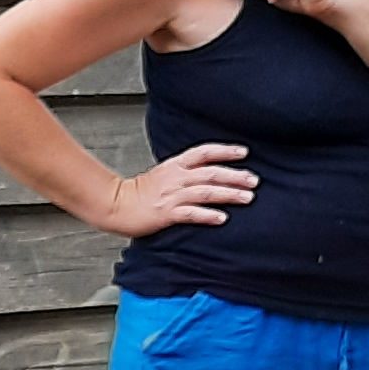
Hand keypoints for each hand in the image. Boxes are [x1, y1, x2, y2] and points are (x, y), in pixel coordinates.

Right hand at [108, 143, 256, 233]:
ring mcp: (171, 196)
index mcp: (174, 166)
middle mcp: (176, 178)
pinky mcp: (166, 214)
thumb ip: (183, 172)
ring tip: (247, 198)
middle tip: (254, 181)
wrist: (115, 205)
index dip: (225, 151)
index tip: (243, 153)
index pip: (204, 152)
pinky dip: (208, 215)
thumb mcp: (162, 174)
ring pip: (206, 192)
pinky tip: (222, 218)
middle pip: (211, 173)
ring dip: (229, 194)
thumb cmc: (137, 193)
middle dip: (235, 176)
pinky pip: (192, 213)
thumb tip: (206, 173)